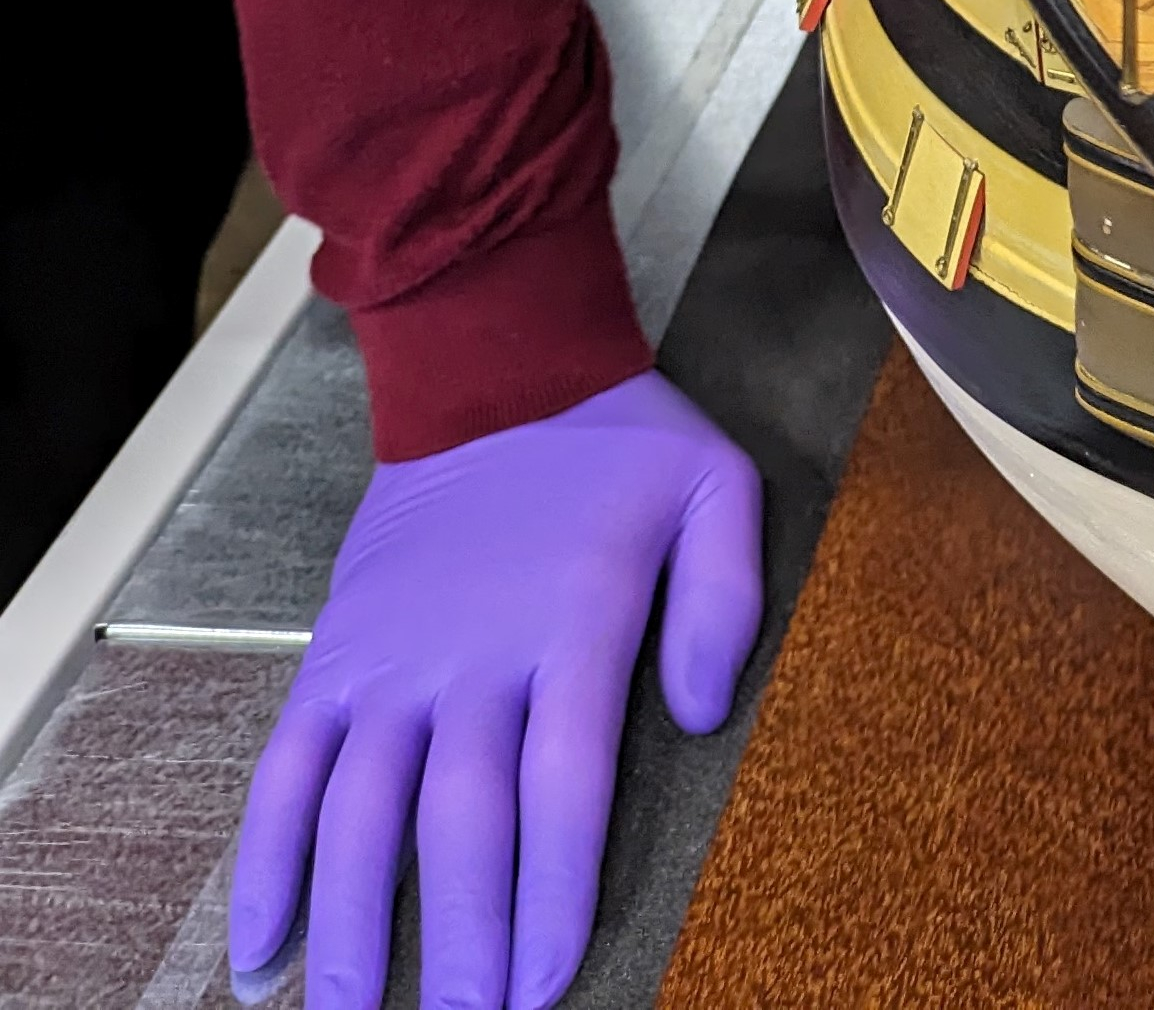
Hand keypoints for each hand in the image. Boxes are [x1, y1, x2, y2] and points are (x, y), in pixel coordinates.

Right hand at [229, 371, 761, 1009]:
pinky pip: (285, 771)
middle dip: (459, 944)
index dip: (553, 893)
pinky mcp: (334, 656)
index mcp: (573, 625)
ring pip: (358, 814)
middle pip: (459, 824)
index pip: (561, 788)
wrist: (496, 372)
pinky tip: (261, 950)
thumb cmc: (619, 446)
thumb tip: (702, 714)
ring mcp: (392, 661)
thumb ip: (724, 597)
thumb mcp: (715, 488)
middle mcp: (472, 655)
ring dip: (351, 928)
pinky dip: (264, 862)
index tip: (545, 984)